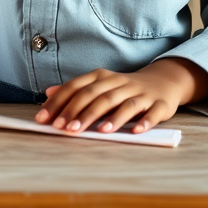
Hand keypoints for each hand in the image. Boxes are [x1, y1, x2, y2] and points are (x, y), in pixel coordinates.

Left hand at [34, 58, 207, 134]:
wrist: (162, 81)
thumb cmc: (124, 88)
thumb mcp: (99, 85)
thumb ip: (75, 90)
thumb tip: (48, 93)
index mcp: (102, 77)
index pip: (77, 87)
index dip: (60, 102)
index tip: (45, 119)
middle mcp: (120, 83)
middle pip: (98, 96)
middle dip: (81, 112)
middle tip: (67, 129)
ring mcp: (141, 93)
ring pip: (124, 104)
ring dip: (112, 118)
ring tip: (98, 131)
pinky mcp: (159, 104)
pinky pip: (152, 113)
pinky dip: (145, 122)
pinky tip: (136, 131)